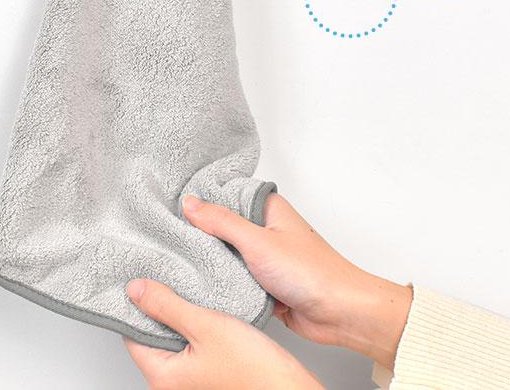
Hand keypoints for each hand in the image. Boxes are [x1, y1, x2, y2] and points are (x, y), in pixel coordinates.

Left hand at [124, 279, 323, 389]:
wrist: (289, 389)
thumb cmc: (254, 370)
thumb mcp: (205, 326)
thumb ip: (167, 306)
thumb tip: (135, 290)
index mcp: (162, 377)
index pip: (133, 334)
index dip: (137, 303)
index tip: (143, 278)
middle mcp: (172, 385)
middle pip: (152, 336)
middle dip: (160, 306)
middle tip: (167, 276)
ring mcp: (191, 382)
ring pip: (173, 340)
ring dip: (180, 315)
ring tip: (188, 289)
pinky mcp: (208, 376)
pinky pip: (191, 346)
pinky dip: (195, 327)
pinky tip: (207, 309)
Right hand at [182, 193, 411, 369]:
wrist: (339, 312)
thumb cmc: (312, 272)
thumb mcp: (258, 242)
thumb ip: (222, 222)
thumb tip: (191, 203)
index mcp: (268, 208)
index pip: (226, 196)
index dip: (202, 200)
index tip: (173, 205)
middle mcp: (266, 229)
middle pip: (223, 226)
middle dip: (202, 234)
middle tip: (170, 236)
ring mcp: (264, 257)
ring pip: (227, 255)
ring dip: (212, 262)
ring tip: (179, 260)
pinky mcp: (263, 283)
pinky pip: (234, 279)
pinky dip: (222, 283)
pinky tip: (201, 284)